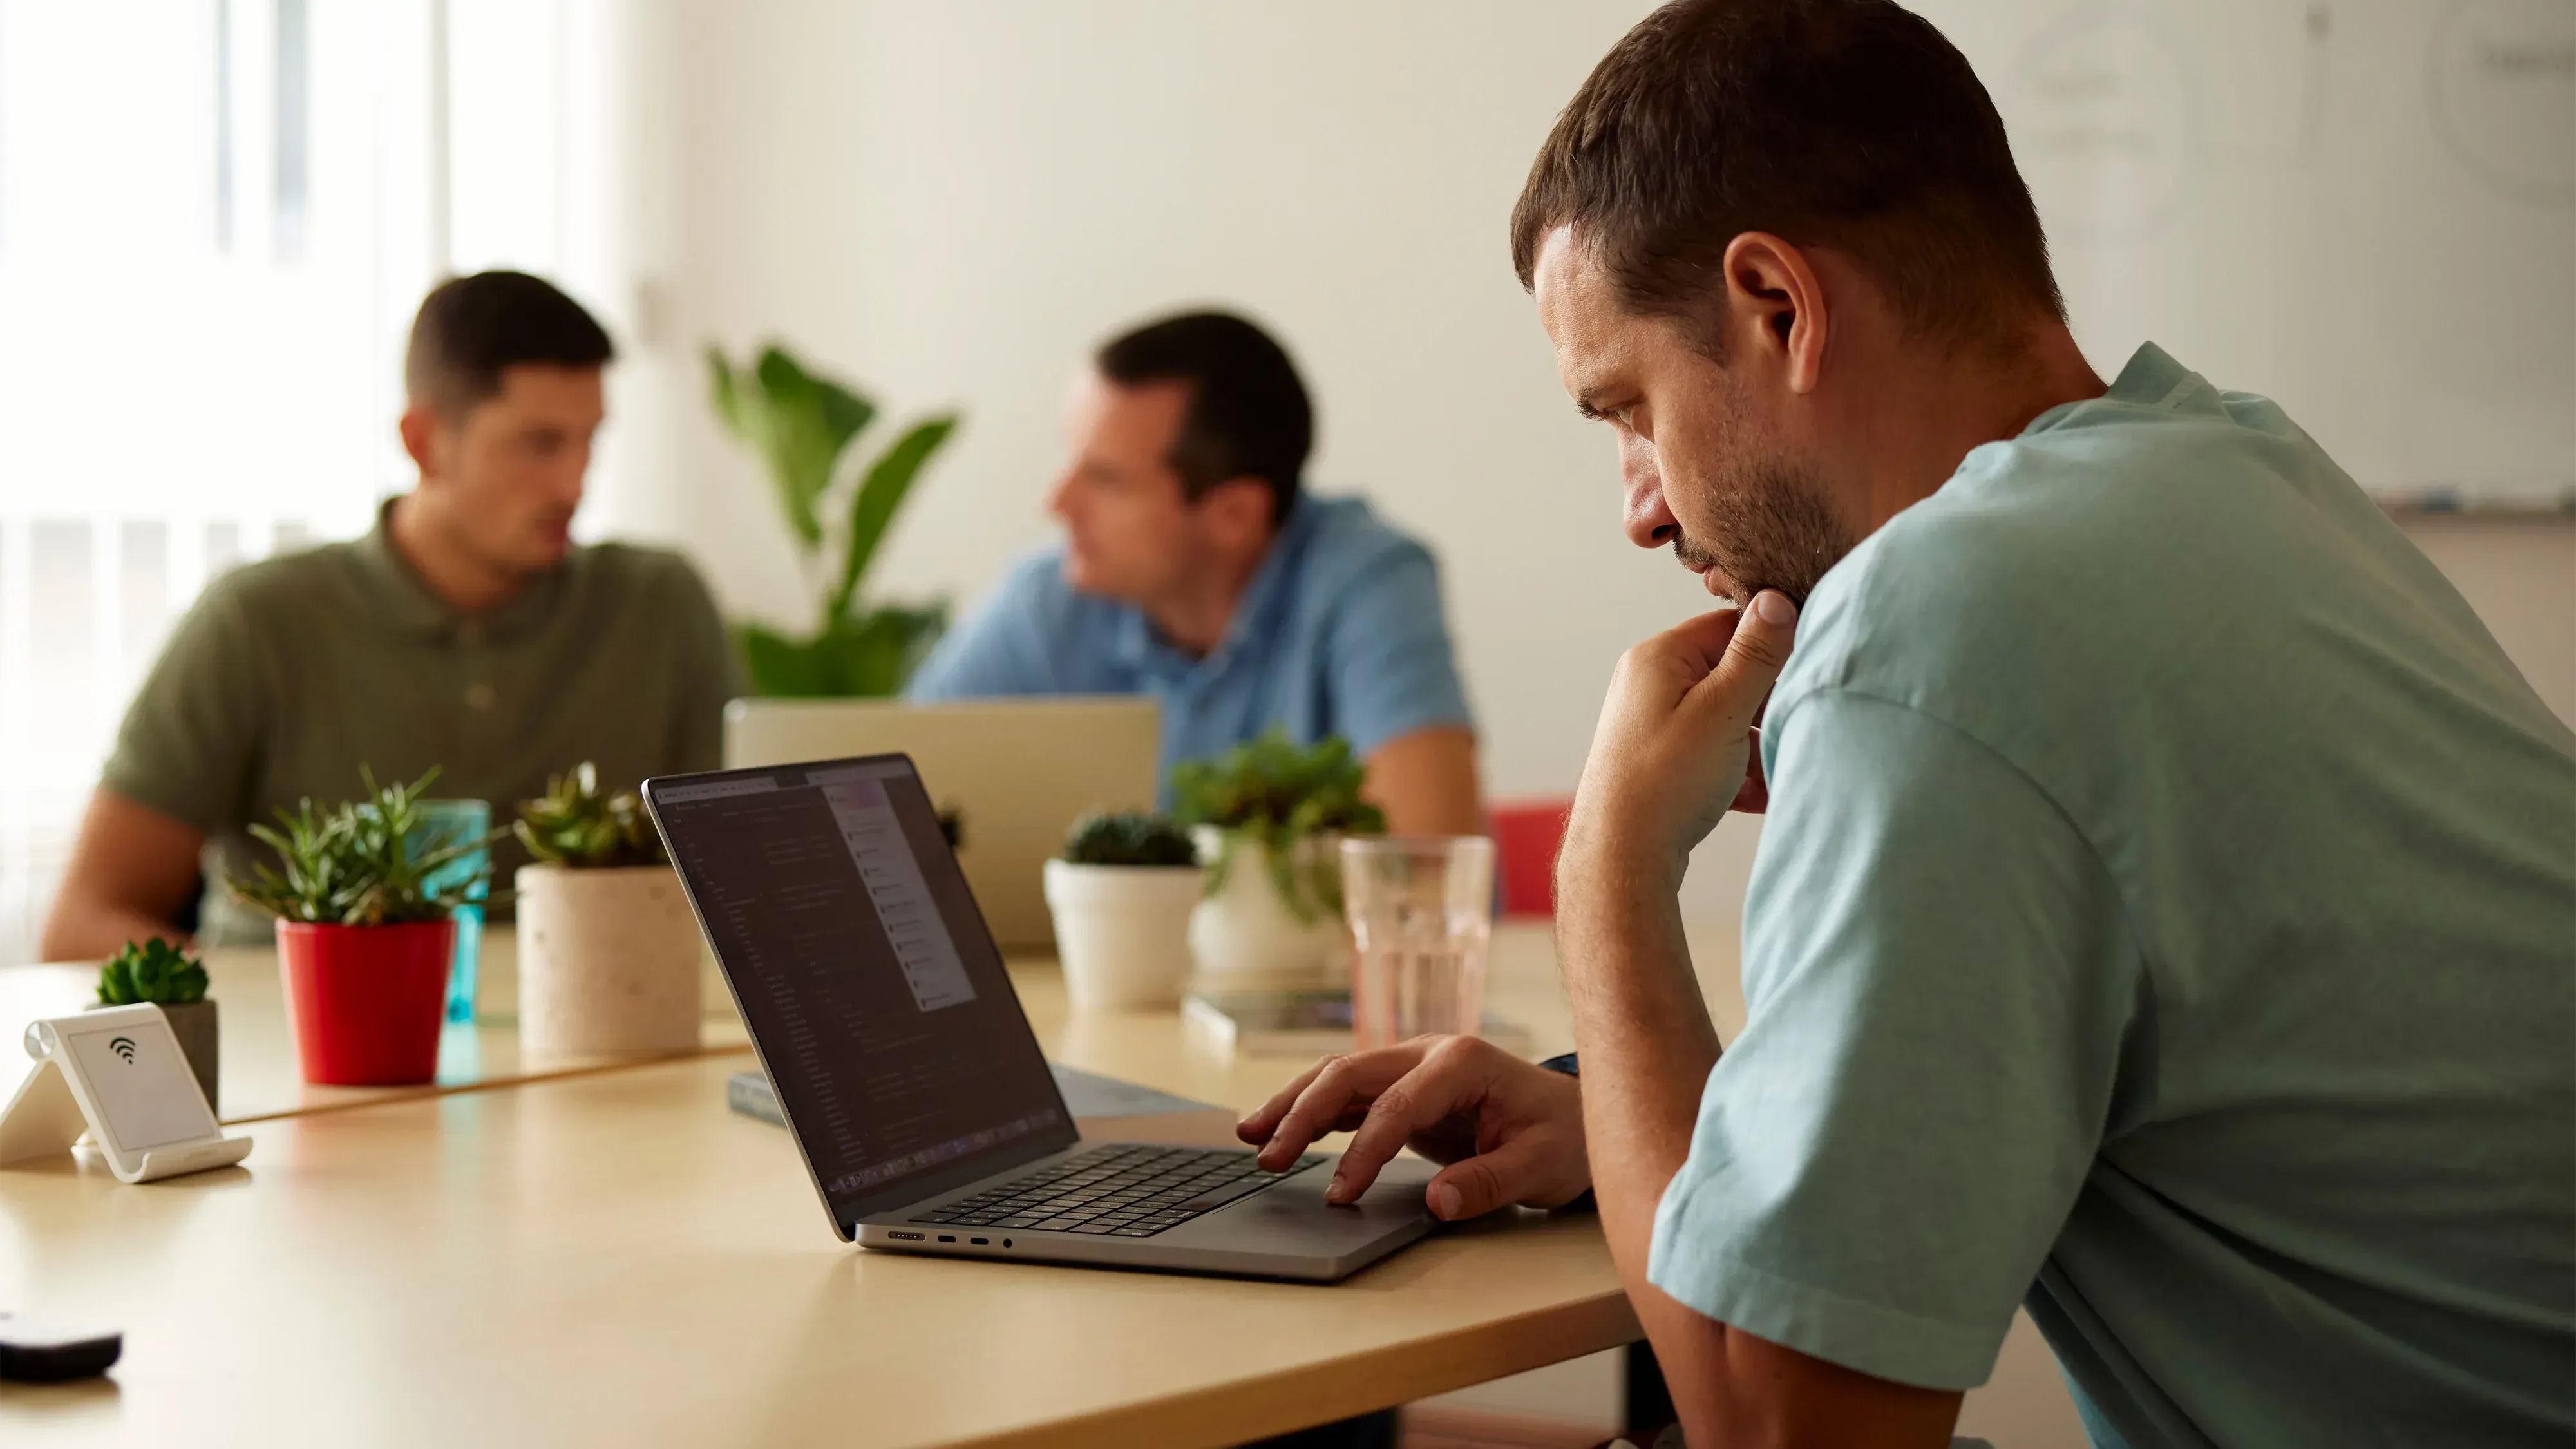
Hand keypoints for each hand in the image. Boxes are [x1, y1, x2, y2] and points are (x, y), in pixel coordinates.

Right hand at [1236, 1036, 1589, 1220]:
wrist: (1578, 1115)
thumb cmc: (1564, 1135)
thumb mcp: (1541, 1165)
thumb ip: (1489, 1183)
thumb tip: (1437, 1204)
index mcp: (1461, 1062)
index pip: (1395, 1106)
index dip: (1363, 1153)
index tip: (1339, 1197)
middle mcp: (1429, 1053)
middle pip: (1348, 1074)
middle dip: (1301, 1113)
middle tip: (1265, 1157)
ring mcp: (1412, 1067)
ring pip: (1338, 1078)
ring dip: (1293, 1105)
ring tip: (1250, 1137)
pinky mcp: (1404, 1089)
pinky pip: (1349, 1097)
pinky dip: (1313, 1113)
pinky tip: (1280, 1134)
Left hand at [1562, 591, 1797, 887]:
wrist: (1622, 856)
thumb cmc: (1668, 779)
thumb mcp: (1724, 709)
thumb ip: (1756, 655)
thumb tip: (1776, 600)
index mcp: (1659, 656)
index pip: (1729, 627)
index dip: (1771, 649)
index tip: (1801, 676)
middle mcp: (1648, 683)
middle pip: (1728, 675)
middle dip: (1765, 708)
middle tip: (1792, 730)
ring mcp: (1650, 724)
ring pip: (1723, 721)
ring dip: (1755, 747)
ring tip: (1775, 773)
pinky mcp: (1656, 761)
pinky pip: (1707, 754)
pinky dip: (1735, 773)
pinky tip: (1756, 797)